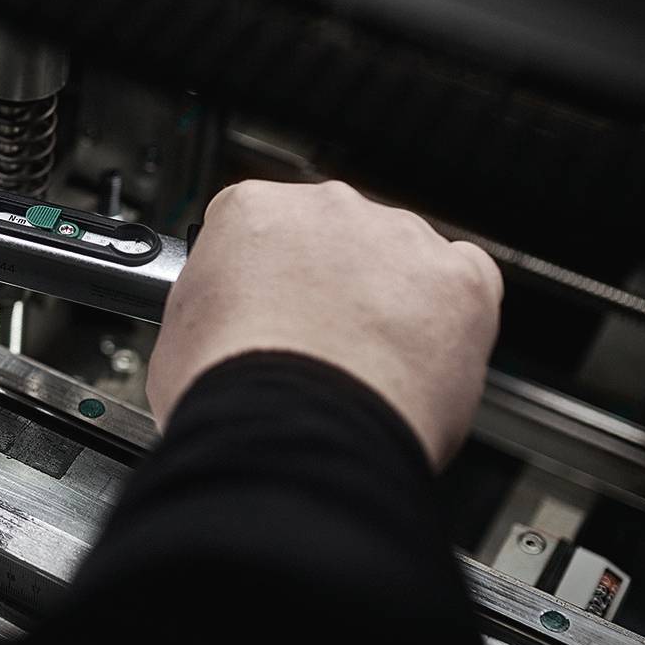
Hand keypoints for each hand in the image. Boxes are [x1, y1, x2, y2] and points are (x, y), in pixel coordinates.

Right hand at [146, 179, 502, 469]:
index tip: (275, 308)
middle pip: (338, 238)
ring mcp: (399, 239)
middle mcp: (329, 209)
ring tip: (370, 367)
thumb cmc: (231, 391)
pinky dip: (450, 319)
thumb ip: (214, 305)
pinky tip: (421, 357)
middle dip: (334, 287)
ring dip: (391, 303)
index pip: (264, 226)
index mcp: (252, 211)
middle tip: (323, 344)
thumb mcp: (179, 335)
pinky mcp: (460, 279)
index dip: (270, 277)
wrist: (293, 435)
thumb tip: (223, 324)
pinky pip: (465, 283)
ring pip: (402, 260)